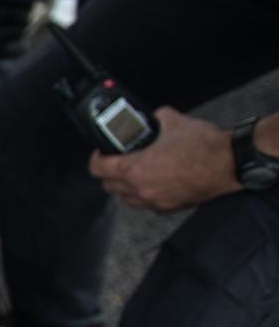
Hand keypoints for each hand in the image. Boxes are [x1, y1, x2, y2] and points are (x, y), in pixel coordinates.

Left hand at [87, 107, 237, 212]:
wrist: (230, 163)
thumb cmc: (204, 146)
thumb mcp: (170, 120)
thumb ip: (151, 119)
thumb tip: (146, 118)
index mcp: (134, 169)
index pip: (97, 168)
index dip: (96, 157)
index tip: (102, 152)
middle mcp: (140, 189)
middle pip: (107, 185)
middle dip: (108, 172)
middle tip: (117, 160)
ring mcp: (154, 201)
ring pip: (125, 198)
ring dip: (124, 185)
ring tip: (133, 171)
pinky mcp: (168, 208)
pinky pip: (145, 203)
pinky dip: (143, 193)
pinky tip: (152, 180)